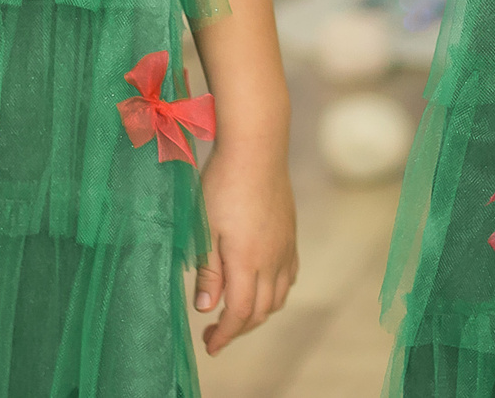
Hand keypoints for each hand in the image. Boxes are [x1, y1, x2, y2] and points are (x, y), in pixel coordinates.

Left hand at [192, 141, 297, 354]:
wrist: (256, 150)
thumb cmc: (222, 184)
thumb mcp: (204, 227)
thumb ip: (208, 270)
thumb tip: (206, 308)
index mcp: (247, 262)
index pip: (239, 313)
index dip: (225, 335)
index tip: (210, 346)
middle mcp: (272, 260)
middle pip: (260, 311)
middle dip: (238, 329)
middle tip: (215, 333)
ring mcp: (285, 248)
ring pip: (277, 297)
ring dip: (257, 313)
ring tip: (234, 313)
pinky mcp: (290, 236)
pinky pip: (289, 277)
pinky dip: (274, 293)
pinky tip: (260, 286)